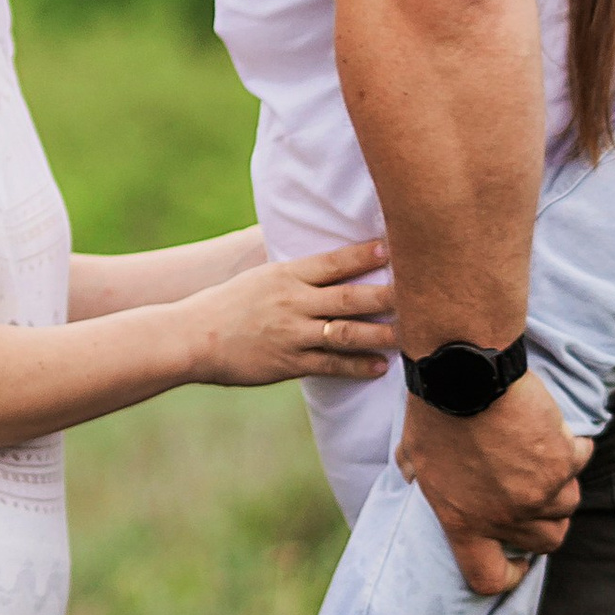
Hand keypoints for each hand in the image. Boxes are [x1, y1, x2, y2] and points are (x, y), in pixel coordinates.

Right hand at [182, 238, 393, 389]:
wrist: (192, 337)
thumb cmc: (228, 305)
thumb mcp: (262, 278)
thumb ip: (298, 275)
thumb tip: (333, 266)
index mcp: (286, 275)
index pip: (334, 262)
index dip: (365, 255)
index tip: (394, 247)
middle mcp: (292, 302)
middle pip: (349, 297)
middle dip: (388, 295)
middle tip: (421, 292)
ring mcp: (291, 334)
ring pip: (346, 333)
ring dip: (381, 334)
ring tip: (411, 335)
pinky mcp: (287, 362)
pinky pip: (330, 365)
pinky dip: (357, 366)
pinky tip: (380, 366)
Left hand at [400, 371, 591, 595]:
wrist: (464, 375)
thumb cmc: (434, 409)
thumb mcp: (412, 453)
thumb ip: (416, 474)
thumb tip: (409, 475)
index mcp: (463, 523)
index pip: (488, 577)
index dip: (509, 576)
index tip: (519, 562)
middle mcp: (505, 517)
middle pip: (548, 541)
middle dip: (545, 522)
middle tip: (536, 498)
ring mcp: (539, 493)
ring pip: (569, 503)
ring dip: (560, 484)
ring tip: (544, 457)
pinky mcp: (563, 462)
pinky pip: (580, 459)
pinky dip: (573, 446)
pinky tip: (556, 430)